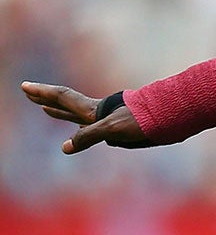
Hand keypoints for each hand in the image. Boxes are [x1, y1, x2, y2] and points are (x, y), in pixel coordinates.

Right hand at [21, 82, 147, 151]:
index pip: (62, 97)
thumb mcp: (112, 129)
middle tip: (29, 94)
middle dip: (46, 100)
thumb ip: (88, 136)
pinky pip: (92, 126)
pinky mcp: (120, 127)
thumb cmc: (143, 120)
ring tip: (47, 109)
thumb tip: (65, 147)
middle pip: (66, 103)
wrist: (172, 118)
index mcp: (92, 109)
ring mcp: (107, 119)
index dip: (42, 92)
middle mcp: (97, 113)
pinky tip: (82, 127)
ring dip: (61, 111)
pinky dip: (82, 126)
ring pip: (76, 114)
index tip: (24, 86)